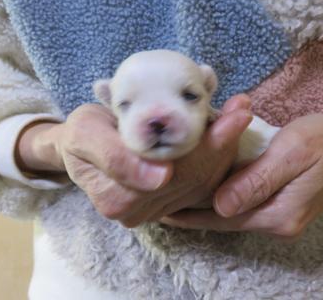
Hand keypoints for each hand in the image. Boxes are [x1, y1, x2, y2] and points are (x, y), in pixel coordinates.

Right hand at [16, 95, 252, 226]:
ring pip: (203, 182)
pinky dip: (218, 157)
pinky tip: (227, 132)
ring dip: (225, 149)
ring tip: (239, 114)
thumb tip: (161, 177)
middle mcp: (139, 212)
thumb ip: (114, 156)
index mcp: (118, 198)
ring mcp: (156, 211)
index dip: (208, 143)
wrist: (81, 147)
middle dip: (223, 143)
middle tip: (242, 109)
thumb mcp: (85, 132)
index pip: (174, 172)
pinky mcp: (169, 204)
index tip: (236, 113)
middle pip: (194, 179)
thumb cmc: (83, 133)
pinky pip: (203, 184)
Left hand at [160, 114, 322, 239]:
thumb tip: (220, 205)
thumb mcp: (293, 152)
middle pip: (224, 219)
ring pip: (232, 213)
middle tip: (158, 202)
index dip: (190, 213)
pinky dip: (221, 199)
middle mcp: (278, 223)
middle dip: (191, 212)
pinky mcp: (281, 207)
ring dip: (204, 206)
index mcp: (280, 213)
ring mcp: (281, 217)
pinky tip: (204, 190)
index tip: (160, 208)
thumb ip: (257, 180)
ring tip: (173, 196)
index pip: (223, 218)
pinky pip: (244, 206)